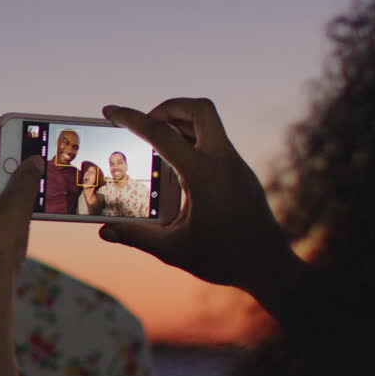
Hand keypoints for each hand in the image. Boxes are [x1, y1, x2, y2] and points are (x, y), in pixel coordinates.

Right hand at [99, 99, 301, 296]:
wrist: (270, 267)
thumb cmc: (224, 258)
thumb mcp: (172, 250)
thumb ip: (136, 237)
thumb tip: (104, 232)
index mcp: (203, 174)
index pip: (162, 133)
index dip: (131, 118)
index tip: (111, 111)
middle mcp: (223, 161)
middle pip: (198, 109)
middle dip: (167, 108)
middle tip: (145, 126)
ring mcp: (235, 165)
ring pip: (209, 123)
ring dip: (180, 123)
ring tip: (154, 145)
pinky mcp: (240, 173)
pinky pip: (214, 143)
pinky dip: (192, 141)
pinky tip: (175, 169)